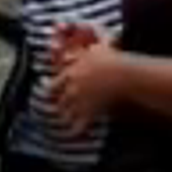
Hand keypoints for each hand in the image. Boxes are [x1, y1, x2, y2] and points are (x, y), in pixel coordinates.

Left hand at [40, 23, 117, 146]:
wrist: (122, 74)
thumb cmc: (112, 58)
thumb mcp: (98, 48)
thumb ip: (88, 46)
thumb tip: (84, 36)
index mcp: (71, 72)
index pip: (54, 83)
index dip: (51, 89)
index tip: (49, 91)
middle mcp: (71, 87)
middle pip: (57, 99)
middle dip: (57, 104)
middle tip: (56, 109)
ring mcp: (79, 101)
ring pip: (65, 114)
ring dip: (64, 118)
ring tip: (63, 124)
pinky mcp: (88, 112)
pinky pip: (78, 126)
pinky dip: (75, 131)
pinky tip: (73, 135)